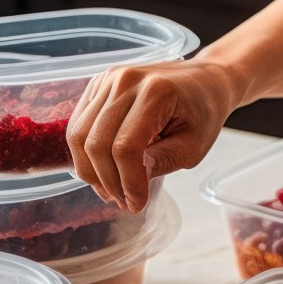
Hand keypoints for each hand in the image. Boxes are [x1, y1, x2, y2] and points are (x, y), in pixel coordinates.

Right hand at [66, 58, 239, 211]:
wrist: (204, 80)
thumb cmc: (204, 112)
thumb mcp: (193, 146)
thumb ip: (160, 163)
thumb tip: (128, 187)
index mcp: (156, 92)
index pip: (125, 147)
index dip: (127, 182)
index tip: (137, 204)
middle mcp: (126, 81)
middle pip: (96, 143)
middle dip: (107, 181)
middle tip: (124, 202)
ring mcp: (108, 79)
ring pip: (79, 135)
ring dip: (92, 171)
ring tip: (113, 191)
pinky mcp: (98, 85)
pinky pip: (78, 125)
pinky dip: (86, 154)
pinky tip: (105, 171)